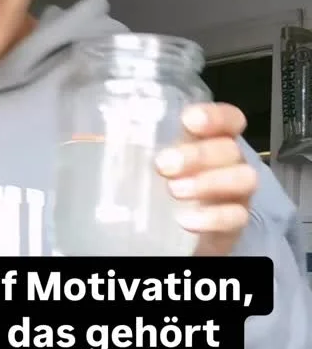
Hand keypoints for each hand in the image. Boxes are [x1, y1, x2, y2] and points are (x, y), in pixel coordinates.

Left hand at [155, 102, 258, 256]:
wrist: (182, 232)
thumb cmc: (168, 186)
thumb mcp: (158, 162)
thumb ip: (146, 148)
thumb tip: (107, 138)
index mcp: (212, 141)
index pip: (229, 120)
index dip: (216, 116)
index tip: (189, 121)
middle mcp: (231, 162)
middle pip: (230, 149)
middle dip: (198, 154)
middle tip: (163, 164)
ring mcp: (238, 192)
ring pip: (243, 179)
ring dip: (208, 182)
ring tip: (174, 190)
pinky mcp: (235, 221)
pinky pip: (236, 217)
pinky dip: (212, 218)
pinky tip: (186, 220)